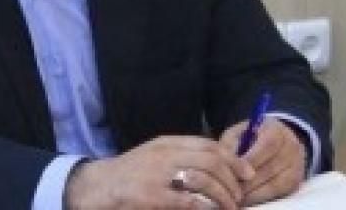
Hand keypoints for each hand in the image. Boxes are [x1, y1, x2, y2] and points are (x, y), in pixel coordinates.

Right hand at [64, 135, 254, 209]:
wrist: (99, 186)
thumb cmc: (131, 173)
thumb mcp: (156, 155)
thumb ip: (182, 155)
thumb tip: (218, 165)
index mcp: (167, 143)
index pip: (208, 144)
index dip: (233, 159)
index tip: (246, 173)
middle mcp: (165, 154)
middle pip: (211, 161)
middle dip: (231, 180)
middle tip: (239, 196)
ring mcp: (158, 174)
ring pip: (204, 180)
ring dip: (223, 197)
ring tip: (229, 208)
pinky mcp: (153, 196)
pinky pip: (189, 201)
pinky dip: (205, 208)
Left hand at [219, 118, 305, 205]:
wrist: (278, 142)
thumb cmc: (251, 137)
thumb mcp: (239, 133)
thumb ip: (231, 143)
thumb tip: (222, 162)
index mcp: (276, 130)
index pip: (267, 145)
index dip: (250, 160)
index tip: (233, 172)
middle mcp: (292, 147)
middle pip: (271, 167)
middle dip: (249, 181)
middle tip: (230, 190)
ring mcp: (297, 165)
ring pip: (276, 184)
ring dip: (254, 193)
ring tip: (237, 198)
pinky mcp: (296, 182)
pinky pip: (280, 193)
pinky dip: (263, 198)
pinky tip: (248, 199)